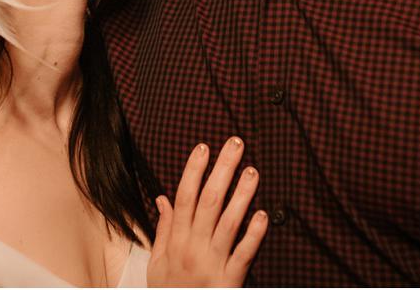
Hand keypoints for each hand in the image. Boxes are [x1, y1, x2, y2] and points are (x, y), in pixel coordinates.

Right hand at [147, 138, 268, 286]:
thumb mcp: (156, 264)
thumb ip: (163, 230)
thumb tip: (163, 199)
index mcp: (176, 242)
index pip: (184, 197)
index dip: (194, 170)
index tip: (203, 147)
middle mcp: (193, 249)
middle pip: (209, 201)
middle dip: (222, 170)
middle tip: (236, 144)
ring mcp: (212, 264)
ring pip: (228, 222)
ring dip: (241, 194)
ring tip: (253, 171)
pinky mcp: (229, 281)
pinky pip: (244, 254)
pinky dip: (254, 235)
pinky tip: (263, 214)